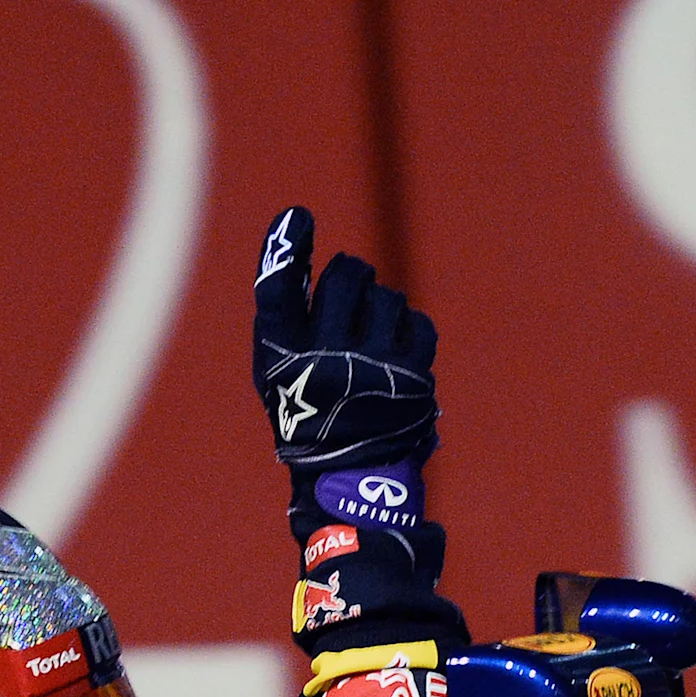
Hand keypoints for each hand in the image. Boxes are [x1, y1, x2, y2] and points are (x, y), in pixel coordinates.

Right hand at [251, 206, 438, 470]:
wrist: (351, 479)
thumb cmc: (309, 413)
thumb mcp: (282, 368)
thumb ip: (286, 312)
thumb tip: (297, 230)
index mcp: (283, 359)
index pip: (278, 292)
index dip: (285, 250)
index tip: (298, 217)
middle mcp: (327, 360)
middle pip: (345, 279)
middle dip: (352, 274)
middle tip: (351, 281)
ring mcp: (374, 368)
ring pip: (386, 298)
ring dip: (381, 307)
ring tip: (372, 336)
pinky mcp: (412, 378)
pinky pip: (417, 323)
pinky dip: (409, 330)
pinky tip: (396, 350)